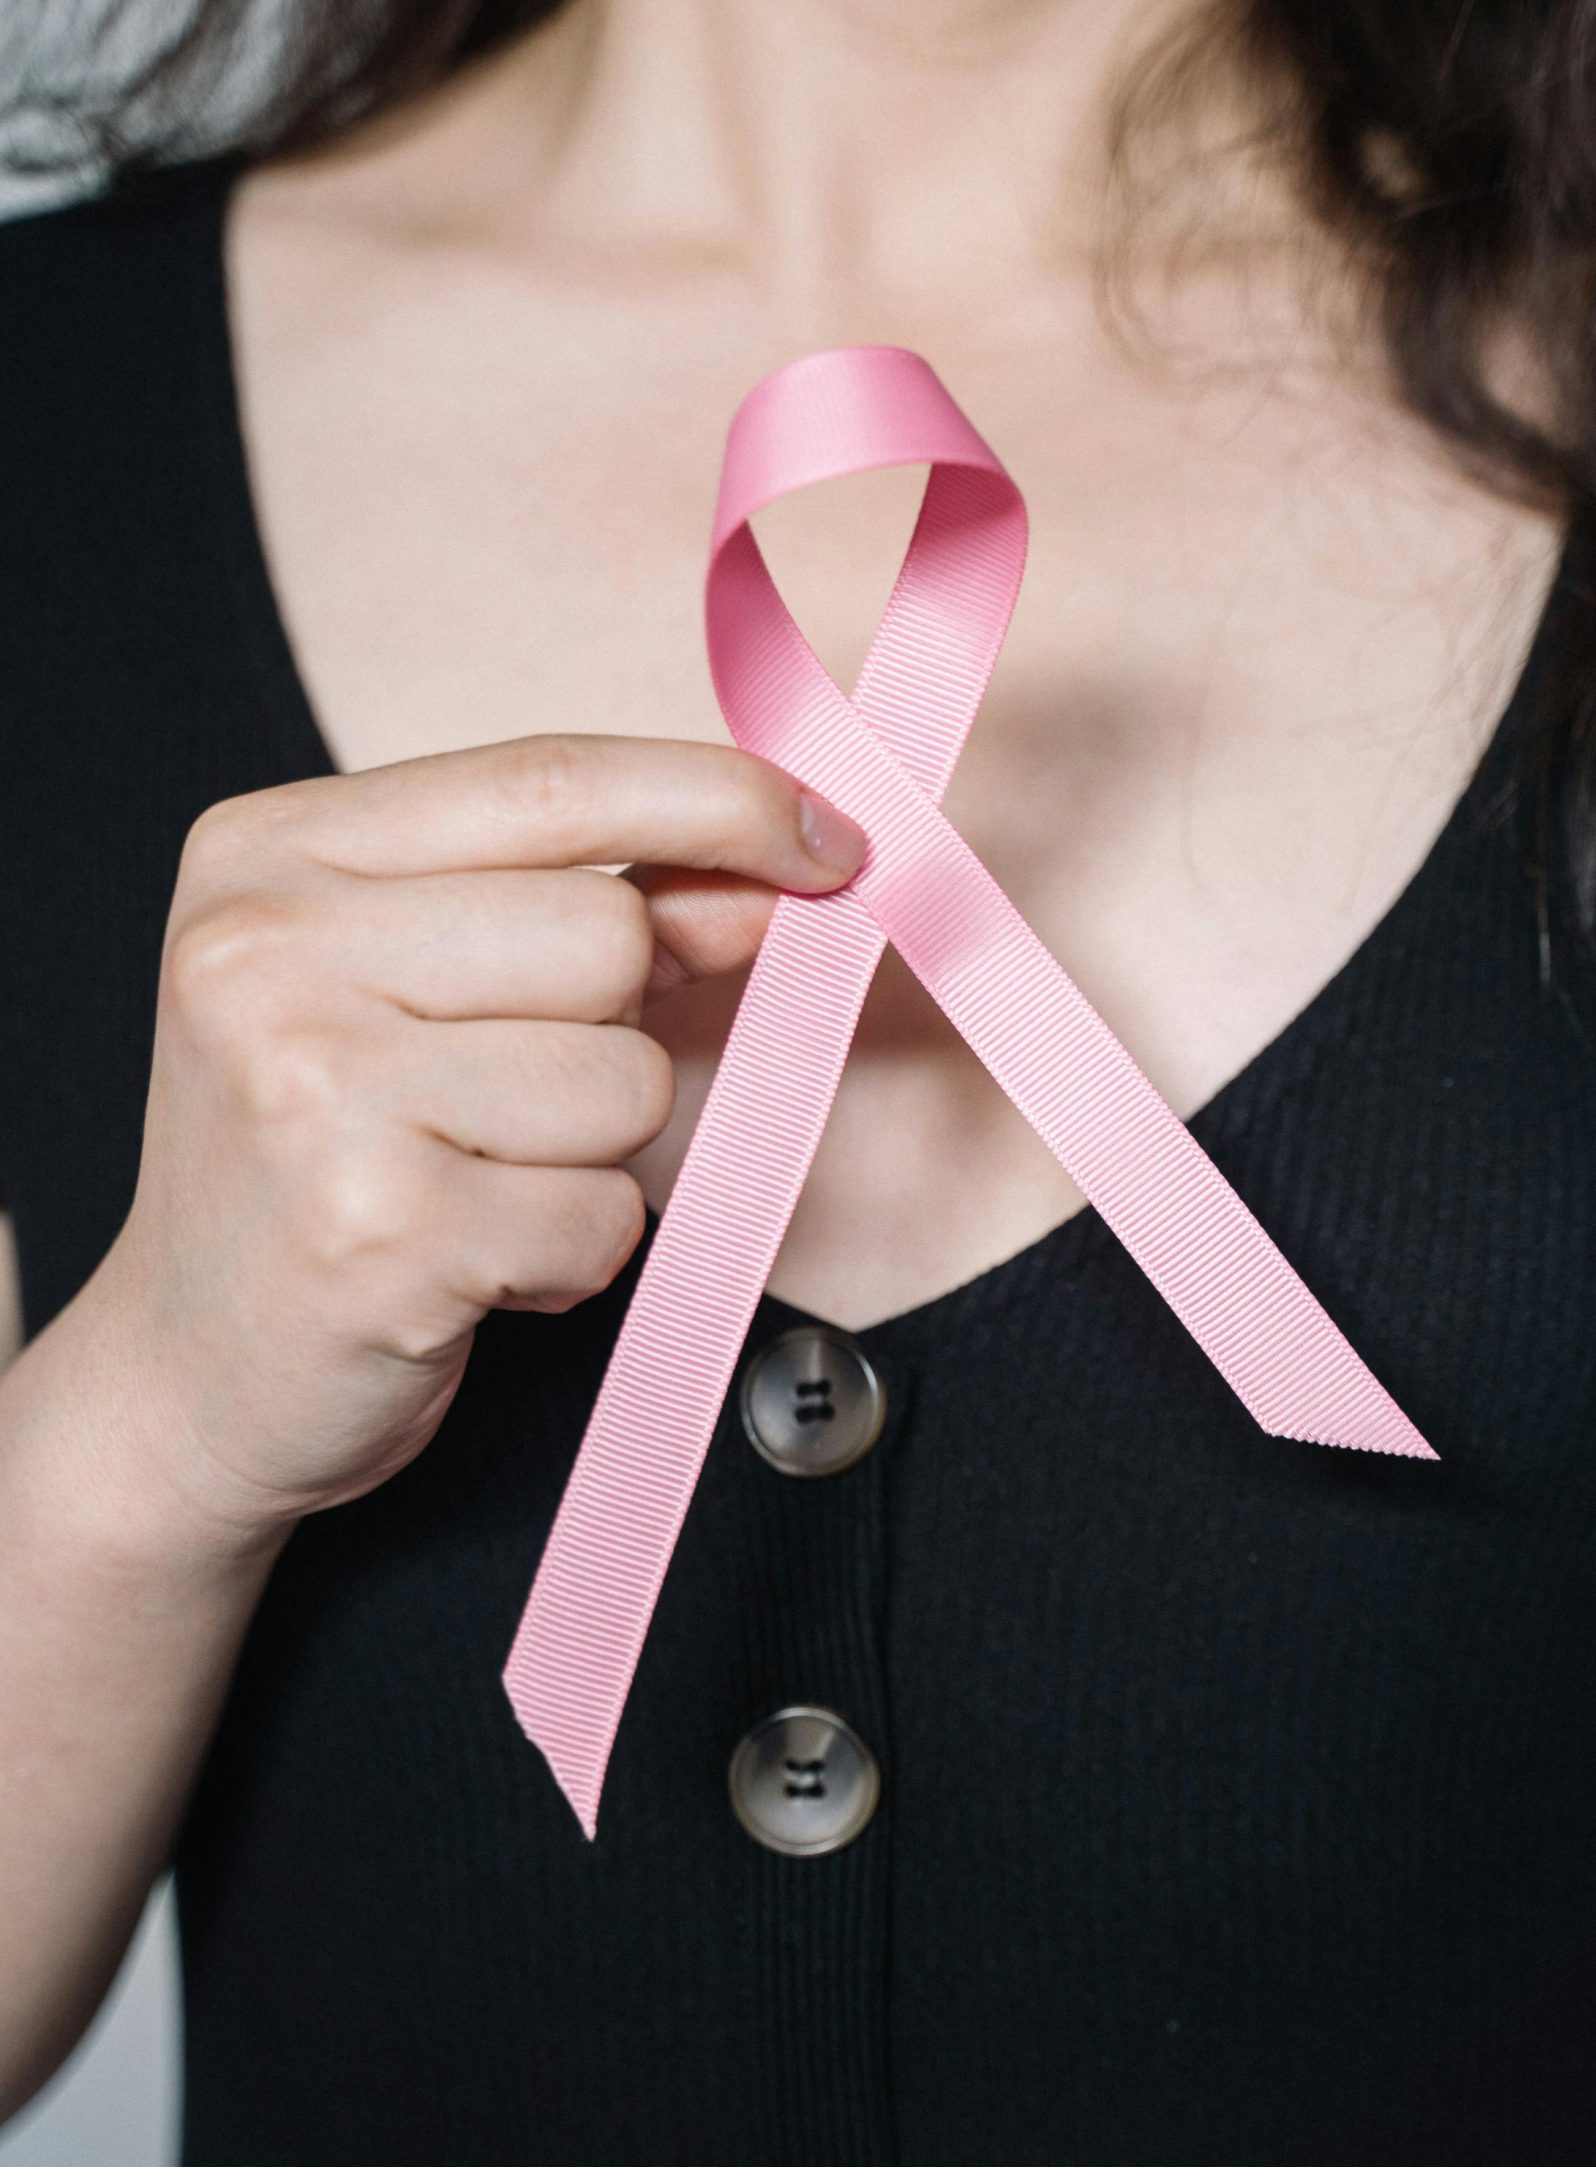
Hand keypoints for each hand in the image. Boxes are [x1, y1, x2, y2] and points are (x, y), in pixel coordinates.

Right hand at [81, 735, 862, 1551]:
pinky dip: (574, 1255)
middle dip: (612, 1032)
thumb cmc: (318, 1164)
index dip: (717, 800)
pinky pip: (606, 1215)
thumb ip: (572, 910)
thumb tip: (763, 871)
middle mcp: (268, 953)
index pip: (549, 782)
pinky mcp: (381, 1232)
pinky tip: (472, 1263)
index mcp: (269, 854)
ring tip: (471, 1189)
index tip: (830, 838)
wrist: (186, 1376)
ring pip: (627, 1082)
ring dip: (591, 1159)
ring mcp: (314, 1091)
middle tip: (502, 1104)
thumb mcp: (406, 988)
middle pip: (608, 937)